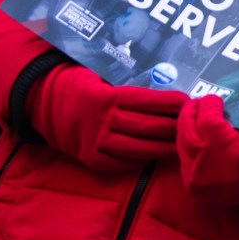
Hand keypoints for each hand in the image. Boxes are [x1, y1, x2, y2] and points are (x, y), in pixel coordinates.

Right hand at [30, 62, 183, 171]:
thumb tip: (165, 80)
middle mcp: (103, 122)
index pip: (149, 101)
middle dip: (176, 126)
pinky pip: (125, 163)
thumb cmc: (80, 86)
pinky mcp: (94, 159)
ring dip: (166, 147)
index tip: (190, 101)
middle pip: (150, 126)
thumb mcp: (100, 76)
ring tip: (185, 144)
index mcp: (107, 98)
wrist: (44, 106)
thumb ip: (127, 83)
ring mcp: (98, 143)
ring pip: (141, 148)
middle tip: (194, 124)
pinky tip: (159, 155)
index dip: (172, 103)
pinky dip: (144, 159)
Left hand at [178, 95, 238, 204]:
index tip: (216, 100)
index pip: (207, 120)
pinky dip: (189, 140)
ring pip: (181, 139)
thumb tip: (225, 99)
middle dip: (193, 110)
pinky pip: (183, 153)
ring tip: (199, 115)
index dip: (209, 105)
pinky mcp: (188, 182)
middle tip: (202, 102)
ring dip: (188, 124)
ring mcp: (194, 176)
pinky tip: (199, 134)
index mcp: (228, 154)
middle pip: (187, 128)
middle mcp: (205, 166)